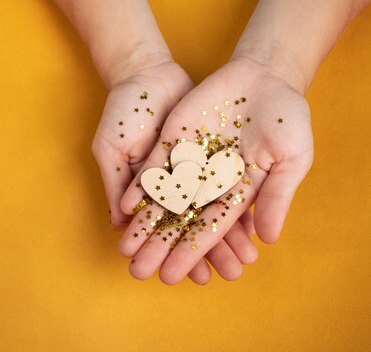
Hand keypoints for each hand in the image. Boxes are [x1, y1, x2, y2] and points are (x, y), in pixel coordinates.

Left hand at [119, 56, 312, 283]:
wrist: (265, 76)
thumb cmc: (287, 118)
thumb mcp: (291, 157)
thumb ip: (277, 196)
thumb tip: (268, 239)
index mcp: (237, 193)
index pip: (211, 229)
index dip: (191, 252)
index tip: (172, 275)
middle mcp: (209, 183)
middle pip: (181, 220)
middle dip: (159, 246)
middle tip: (138, 271)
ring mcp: (190, 161)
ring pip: (162, 198)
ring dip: (143, 223)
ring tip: (124, 247)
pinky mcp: (175, 140)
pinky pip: (155, 166)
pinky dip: (141, 186)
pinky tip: (124, 206)